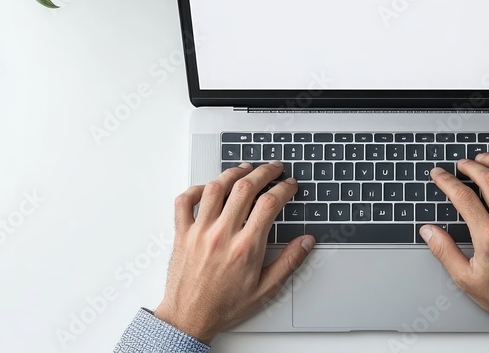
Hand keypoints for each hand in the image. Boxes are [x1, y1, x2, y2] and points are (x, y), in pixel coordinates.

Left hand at [153, 162, 314, 343]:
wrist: (189, 319)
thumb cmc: (224, 306)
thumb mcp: (265, 289)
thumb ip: (289, 262)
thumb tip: (306, 241)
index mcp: (246, 247)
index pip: (269, 204)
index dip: (284, 189)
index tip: (290, 185)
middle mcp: (222, 234)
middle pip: (245, 188)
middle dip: (264, 172)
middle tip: (274, 168)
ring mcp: (199, 231)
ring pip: (215, 188)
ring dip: (233, 173)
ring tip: (245, 169)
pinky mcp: (182, 233)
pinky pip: (184, 201)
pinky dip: (195, 189)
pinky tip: (208, 188)